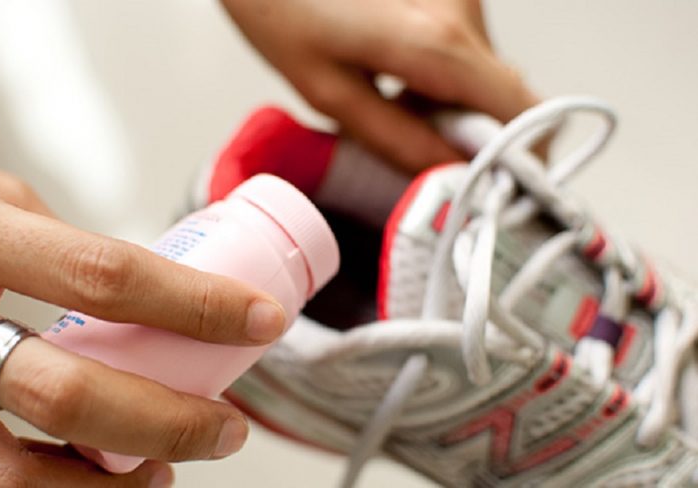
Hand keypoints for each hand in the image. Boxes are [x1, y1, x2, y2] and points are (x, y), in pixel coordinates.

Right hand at [0, 159, 286, 486]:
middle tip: (227, 430)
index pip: (105, 275)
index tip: (265, 321)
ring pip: (9, 475)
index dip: (197, 305)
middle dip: (168, 422)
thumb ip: (63, 243)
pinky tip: (94, 479)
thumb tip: (153, 288)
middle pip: (66, 394)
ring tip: (164, 472)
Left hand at [221, 0, 538, 171]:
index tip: (496, 183)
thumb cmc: (281, 7)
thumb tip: (448, 174)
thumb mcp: (330, 93)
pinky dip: (439, 75)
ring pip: (480, 74)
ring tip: (391, 97)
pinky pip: (462, 49)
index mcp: (438, 41)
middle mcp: (461, 9)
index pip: (523, 110)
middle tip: (420, 145)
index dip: (521, 156)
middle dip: (471, 132)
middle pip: (503, 95)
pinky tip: (394, 70)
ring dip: (450, 102)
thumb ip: (397, 141)